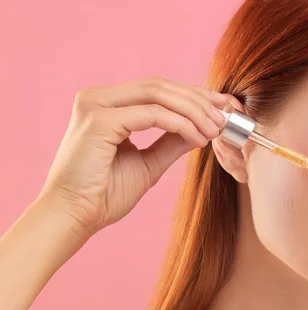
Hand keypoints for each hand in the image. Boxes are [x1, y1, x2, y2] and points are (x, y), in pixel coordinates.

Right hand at [38, 77, 230, 236]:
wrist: (74, 217)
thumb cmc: (104, 194)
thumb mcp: (149, 163)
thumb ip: (172, 141)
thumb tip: (202, 127)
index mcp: (107, 104)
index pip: (157, 89)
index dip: (193, 95)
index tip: (221, 107)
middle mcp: (98, 98)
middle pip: (160, 86)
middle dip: (198, 99)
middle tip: (225, 115)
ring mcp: (96, 105)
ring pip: (158, 94)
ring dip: (193, 110)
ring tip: (215, 129)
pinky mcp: (99, 120)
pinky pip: (152, 114)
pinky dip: (180, 124)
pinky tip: (198, 138)